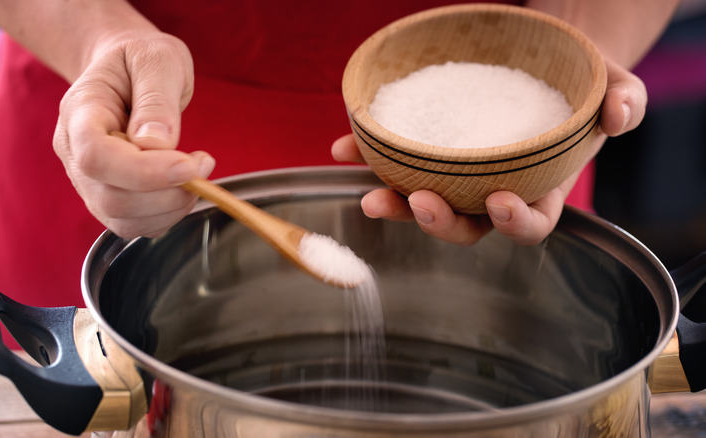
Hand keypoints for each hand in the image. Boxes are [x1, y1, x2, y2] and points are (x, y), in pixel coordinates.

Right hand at [53, 32, 214, 237]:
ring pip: (123, 219)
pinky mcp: (109, 198)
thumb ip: (157, 99)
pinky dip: (167, 215)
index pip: (96, 157)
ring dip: (171, 207)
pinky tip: (182, 186)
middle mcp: (75, 152)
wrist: (127, 70)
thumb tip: (157, 143)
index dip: (143, 172)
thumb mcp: (158, 59)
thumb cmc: (140, 59)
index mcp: (79, 113)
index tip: (189, 165)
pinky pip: (135, 226)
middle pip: (111, 198)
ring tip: (196, 172)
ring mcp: (88, 180)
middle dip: (168, 192)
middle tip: (203, 163)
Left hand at [332, 59, 646, 245]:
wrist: (547, 61)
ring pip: (424, 203)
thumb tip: (618, 114)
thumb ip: (624, 101)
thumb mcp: (616, 86)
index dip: (513, 224)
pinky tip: (344, 148)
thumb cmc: (584, 84)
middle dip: (440, 222)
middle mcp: (495, 191)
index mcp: (541, 188)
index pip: (529, 225)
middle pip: (466, 226)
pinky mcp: (431, 154)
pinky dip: (369, 158)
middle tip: (419, 202)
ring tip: (369, 191)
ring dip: (395, 204)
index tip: (497, 203)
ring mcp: (459, 176)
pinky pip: (399, 164)